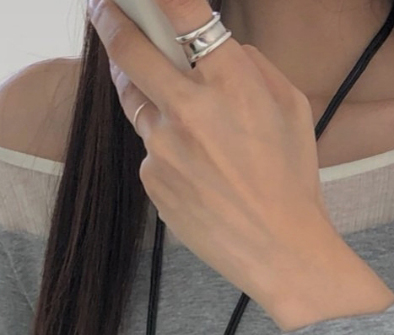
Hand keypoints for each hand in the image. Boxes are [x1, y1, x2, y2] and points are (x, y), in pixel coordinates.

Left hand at [87, 0, 393, 329]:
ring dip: (143, 91)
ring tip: (172, 107)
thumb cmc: (291, 180)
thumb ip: (251, 66)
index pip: (181, 12)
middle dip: (110, 21)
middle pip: (129, 50)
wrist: (279, 251)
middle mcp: (190, 109)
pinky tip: (198, 171)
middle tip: (102, 8)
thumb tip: (218, 46)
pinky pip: (150, 149)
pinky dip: (166, 149)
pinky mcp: (152, 179)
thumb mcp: (291, 107)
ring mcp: (164, 146)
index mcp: (230, 82)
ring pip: (136, 102)